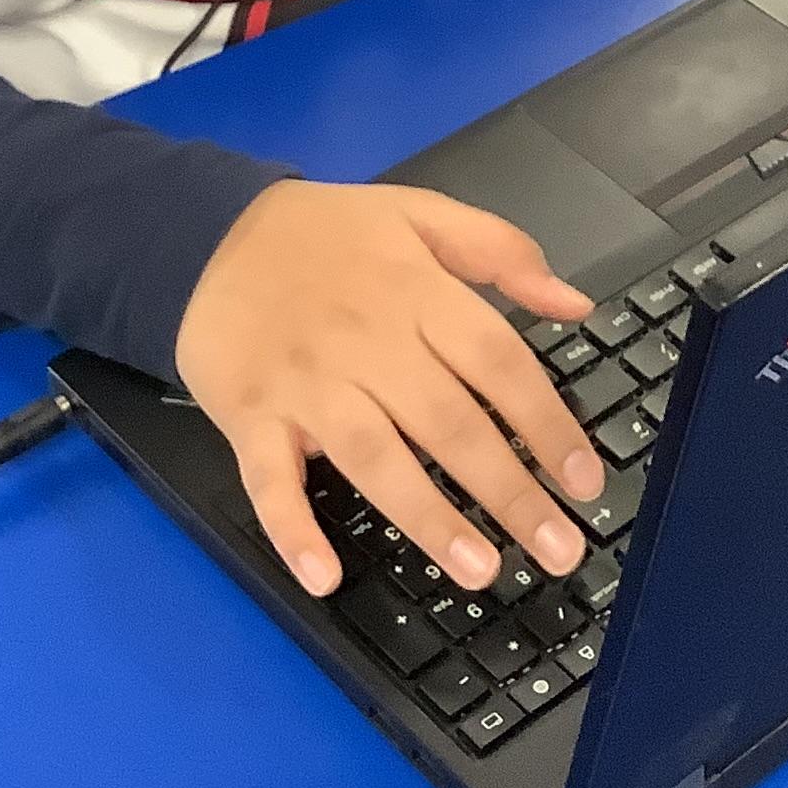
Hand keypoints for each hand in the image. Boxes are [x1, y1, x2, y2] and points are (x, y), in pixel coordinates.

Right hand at [173, 180, 606, 598]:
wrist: (204, 232)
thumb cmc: (322, 234)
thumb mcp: (418, 213)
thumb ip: (500, 250)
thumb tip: (574, 303)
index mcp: (415, 291)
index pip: (497, 361)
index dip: (546, 423)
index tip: (583, 479)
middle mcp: (365, 340)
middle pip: (447, 422)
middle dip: (508, 492)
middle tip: (557, 550)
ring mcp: (304, 382)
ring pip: (373, 457)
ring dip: (427, 517)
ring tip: (479, 570)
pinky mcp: (248, 414)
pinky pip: (268, 478)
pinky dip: (292, 528)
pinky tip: (323, 574)